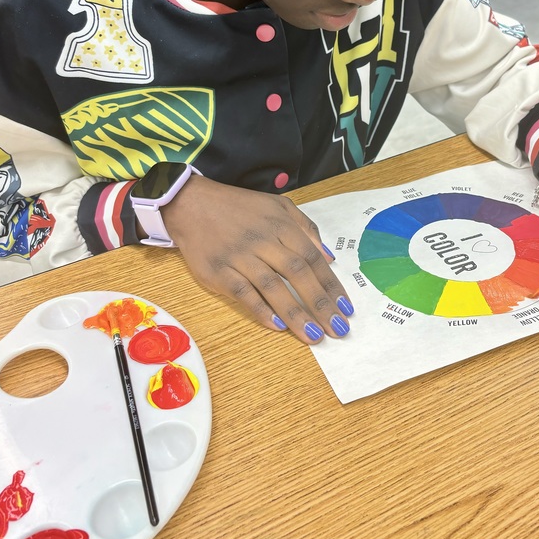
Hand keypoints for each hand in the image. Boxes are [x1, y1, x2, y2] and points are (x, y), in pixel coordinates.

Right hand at [160, 176, 352, 343]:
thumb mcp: (278, 206)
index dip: (331, 284)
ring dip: (295, 313)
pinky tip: (277, 326)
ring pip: (272, 287)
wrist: (192, 204)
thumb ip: (306, 228)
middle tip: (337, 328)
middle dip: (319, 303)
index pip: (312, 258)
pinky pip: (242, 293)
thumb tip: (330, 257)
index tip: (346, 308)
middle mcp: (263, 240)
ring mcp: (240, 256)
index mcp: (281, 225)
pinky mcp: (218, 271)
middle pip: (297, 273)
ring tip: (313, 335)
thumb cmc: (239, 208)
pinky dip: (260, 309)